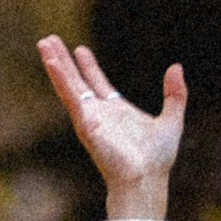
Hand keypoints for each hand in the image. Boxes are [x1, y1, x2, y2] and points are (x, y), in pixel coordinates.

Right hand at [36, 38, 185, 217]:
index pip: (98, 84)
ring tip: (43, 43)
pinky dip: (60, 78)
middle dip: (63, 61)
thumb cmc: (156, 160)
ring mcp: (90, 118)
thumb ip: (175, 95)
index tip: (80, 50)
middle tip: (49, 41)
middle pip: (77, 81)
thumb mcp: (172, 120)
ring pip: (68, 85)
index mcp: (117, 112)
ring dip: (55, 64)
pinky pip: (70, 96)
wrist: (145, 179)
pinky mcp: (85, 122)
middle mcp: (99, 114)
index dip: (88, 67)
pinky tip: (50, 62)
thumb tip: (176, 68)